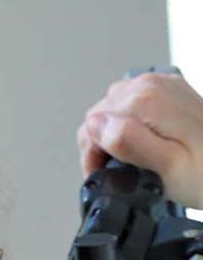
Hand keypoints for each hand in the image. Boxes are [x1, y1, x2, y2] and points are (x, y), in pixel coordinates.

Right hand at [76, 72, 202, 209]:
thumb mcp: (168, 169)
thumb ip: (127, 143)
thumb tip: (96, 126)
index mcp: (146, 101)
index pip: (91, 124)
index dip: (94, 155)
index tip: (108, 174)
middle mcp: (151, 85)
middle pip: (100, 115)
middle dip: (103, 144)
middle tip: (123, 171)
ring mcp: (161, 85)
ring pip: (113, 109)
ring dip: (116, 135)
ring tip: (136, 160)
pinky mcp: (168, 91)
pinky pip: (132, 105)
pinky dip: (132, 125)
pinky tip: (147, 143)